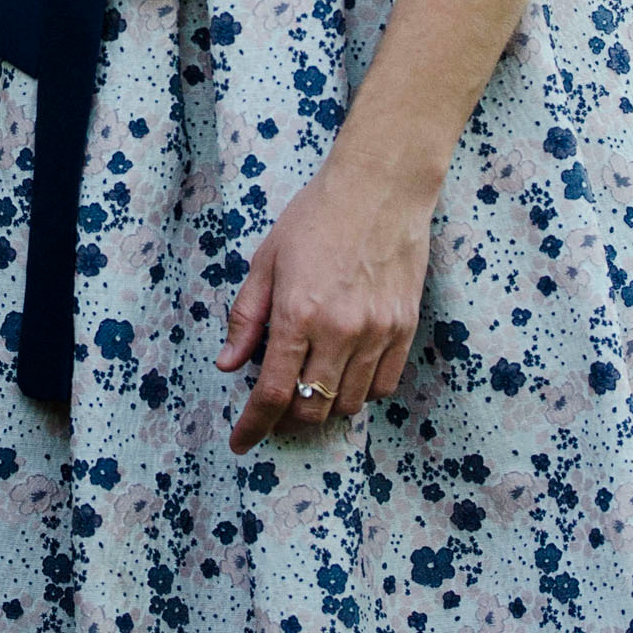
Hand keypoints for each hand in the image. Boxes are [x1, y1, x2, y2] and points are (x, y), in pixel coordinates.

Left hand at [216, 151, 437, 453]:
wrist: (380, 189)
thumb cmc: (315, 218)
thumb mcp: (266, 262)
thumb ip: (247, 318)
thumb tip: (228, 365)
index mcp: (299, 314)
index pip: (273, 393)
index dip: (253, 426)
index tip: (240, 443)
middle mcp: (340, 331)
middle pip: (311, 409)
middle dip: (286, 422)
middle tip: (271, 414)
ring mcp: (378, 333)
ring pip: (349, 404)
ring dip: (322, 409)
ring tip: (307, 391)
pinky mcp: (405, 329)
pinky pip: (382, 386)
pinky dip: (358, 393)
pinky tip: (342, 377)